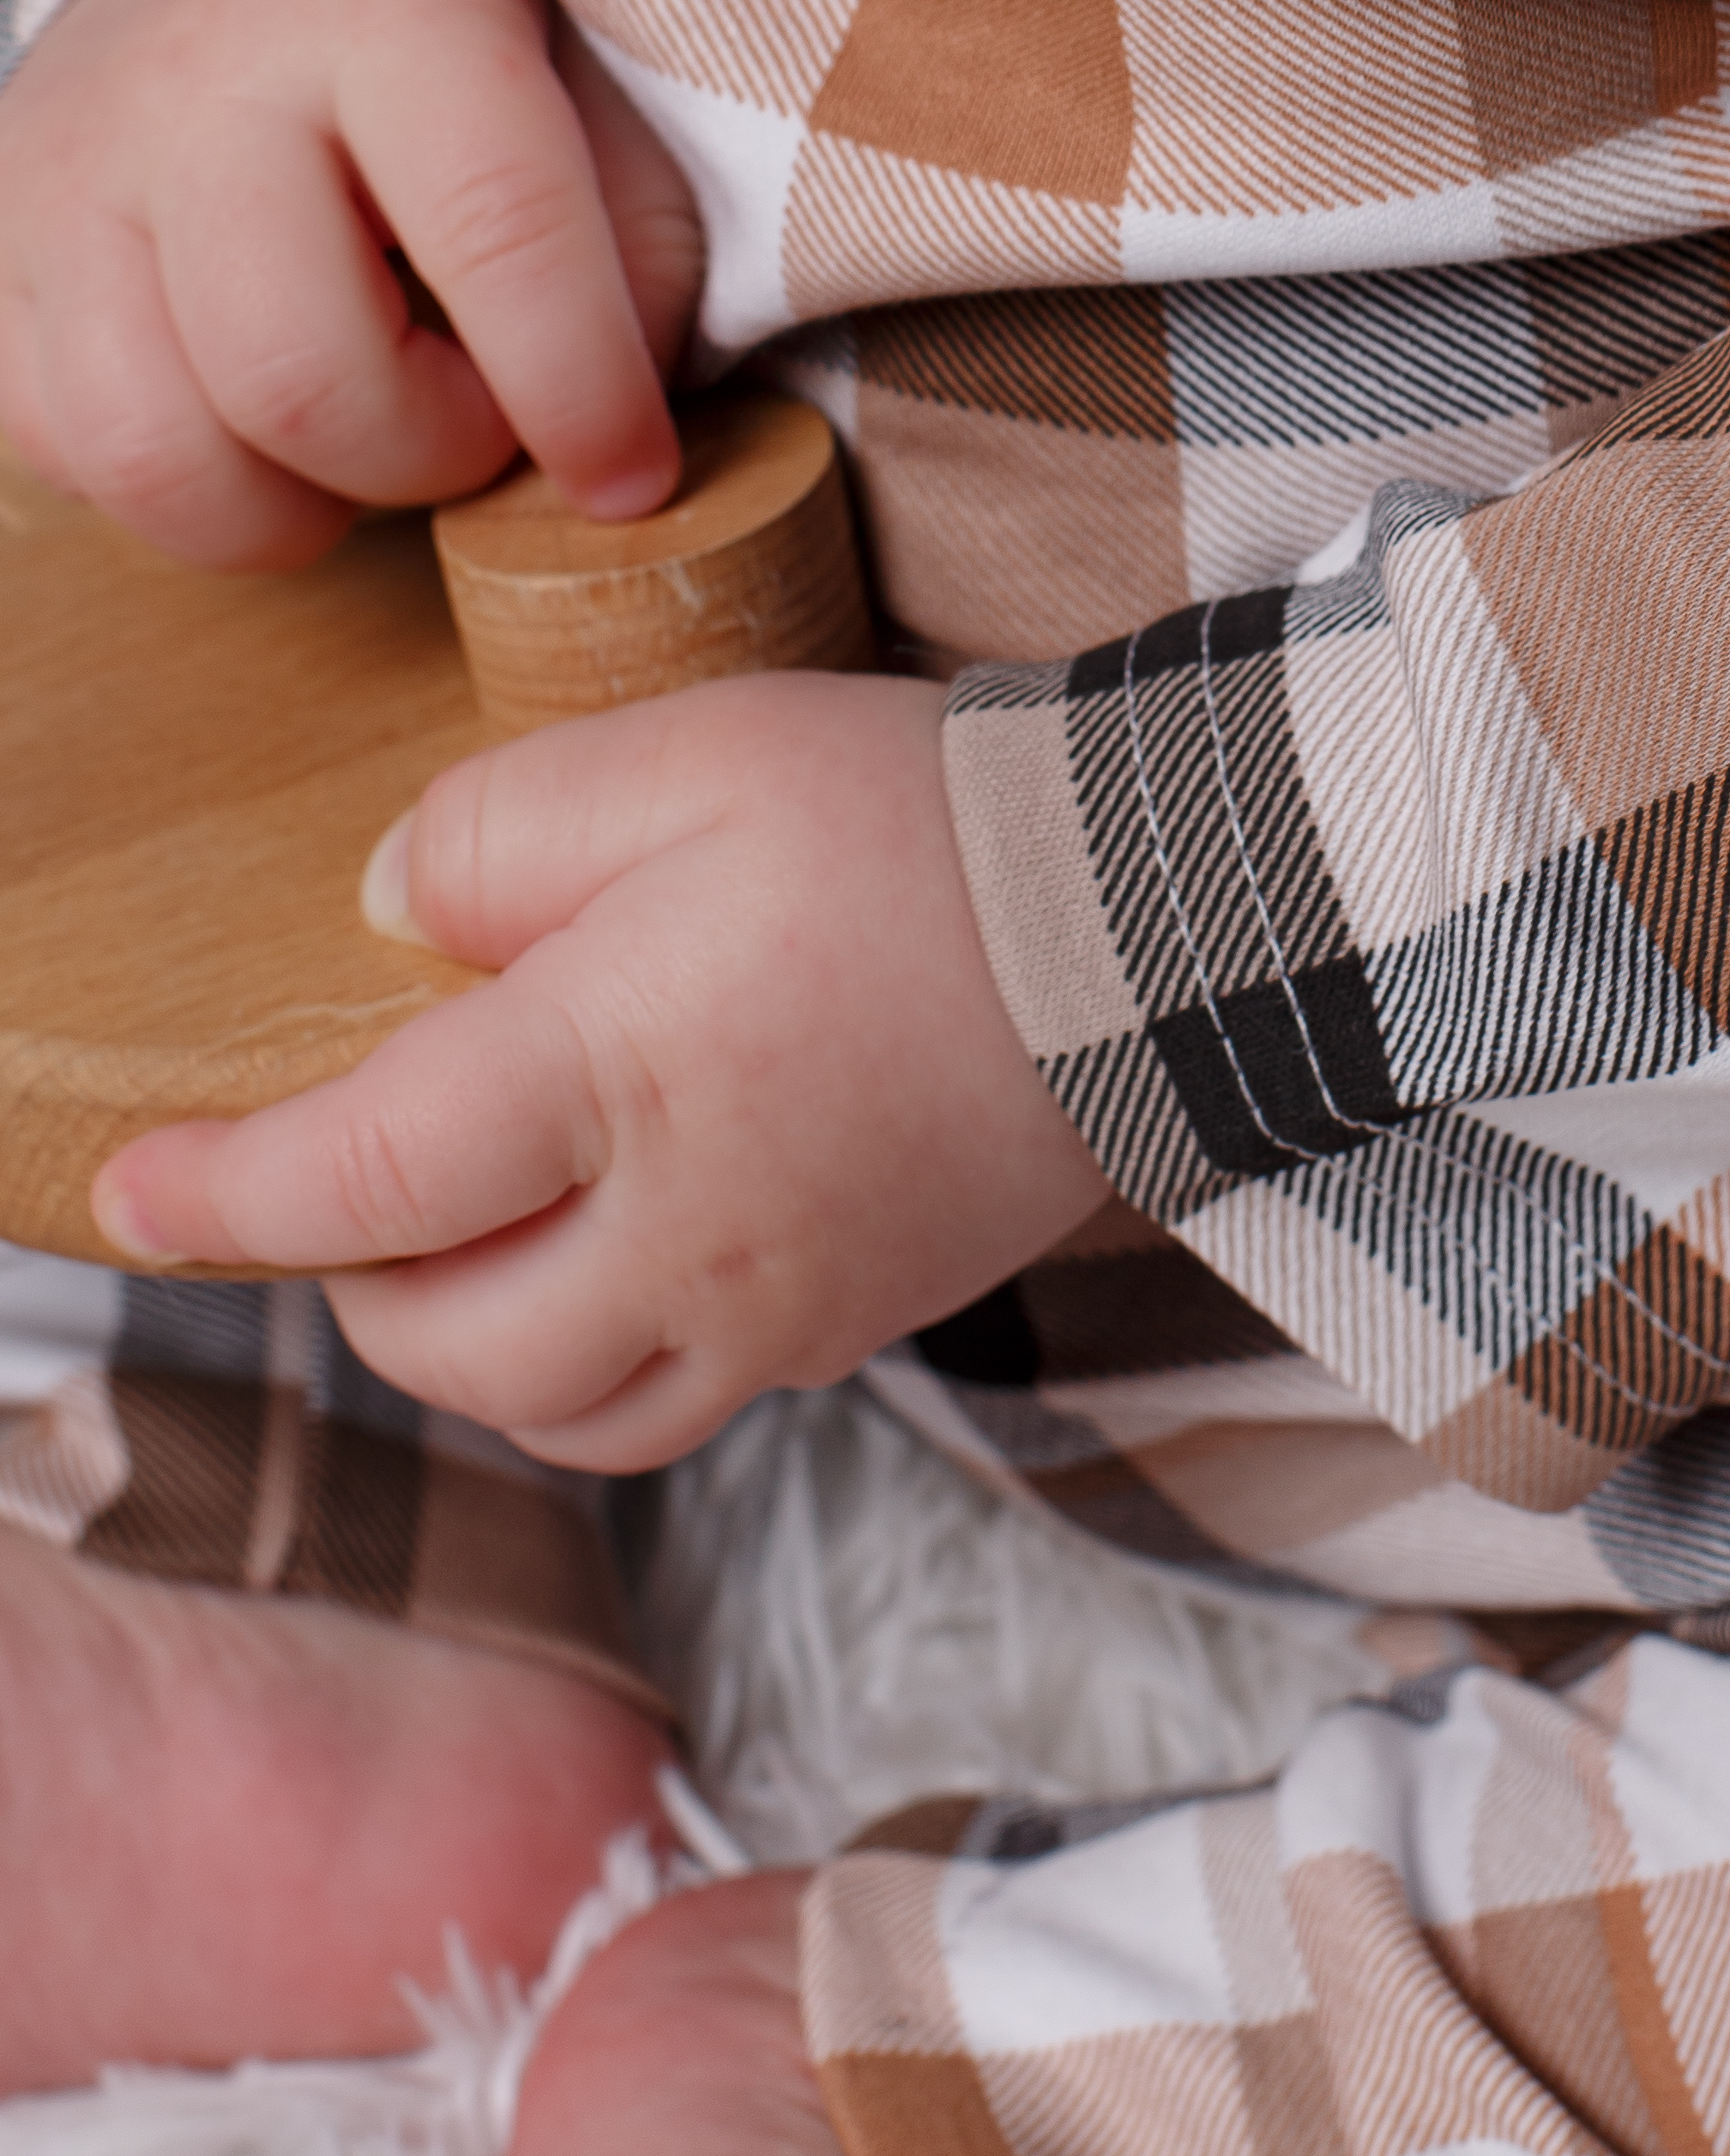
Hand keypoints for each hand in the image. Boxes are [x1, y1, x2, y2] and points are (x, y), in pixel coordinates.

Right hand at [0, 0, 700, 565]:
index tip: (632, 475)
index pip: (493, 221)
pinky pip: (66, 453)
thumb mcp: (586, 44)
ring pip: (157, 453)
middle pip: (299, 377)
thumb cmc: (446, 1)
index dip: (575, 385)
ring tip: (376, 428)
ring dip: (300, 502)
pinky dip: (185, 487)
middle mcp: (197, 87)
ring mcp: (65, 176)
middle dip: (429, 455)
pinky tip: (260, 419)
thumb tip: (628, 408)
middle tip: (486, 413)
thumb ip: (639, 214)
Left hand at [88, 671, 1110, 1467]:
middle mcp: (686, 1224)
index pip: (364, 1180)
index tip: (132, 1190)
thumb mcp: (695, 754)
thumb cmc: (928, 820)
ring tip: (473, 1228)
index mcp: (621, 1069)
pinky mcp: (857, 1320)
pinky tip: (617, 1250)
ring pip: (552, 1402)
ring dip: (472, 1338)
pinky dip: (600, 1355)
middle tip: (349, 1171)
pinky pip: (679, 1398)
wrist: (1171, 920)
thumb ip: (507, 834)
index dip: (225, 1198)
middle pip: (444, 1335)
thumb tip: (393, 924)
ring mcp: (778, 1295)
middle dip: (355, 1275)